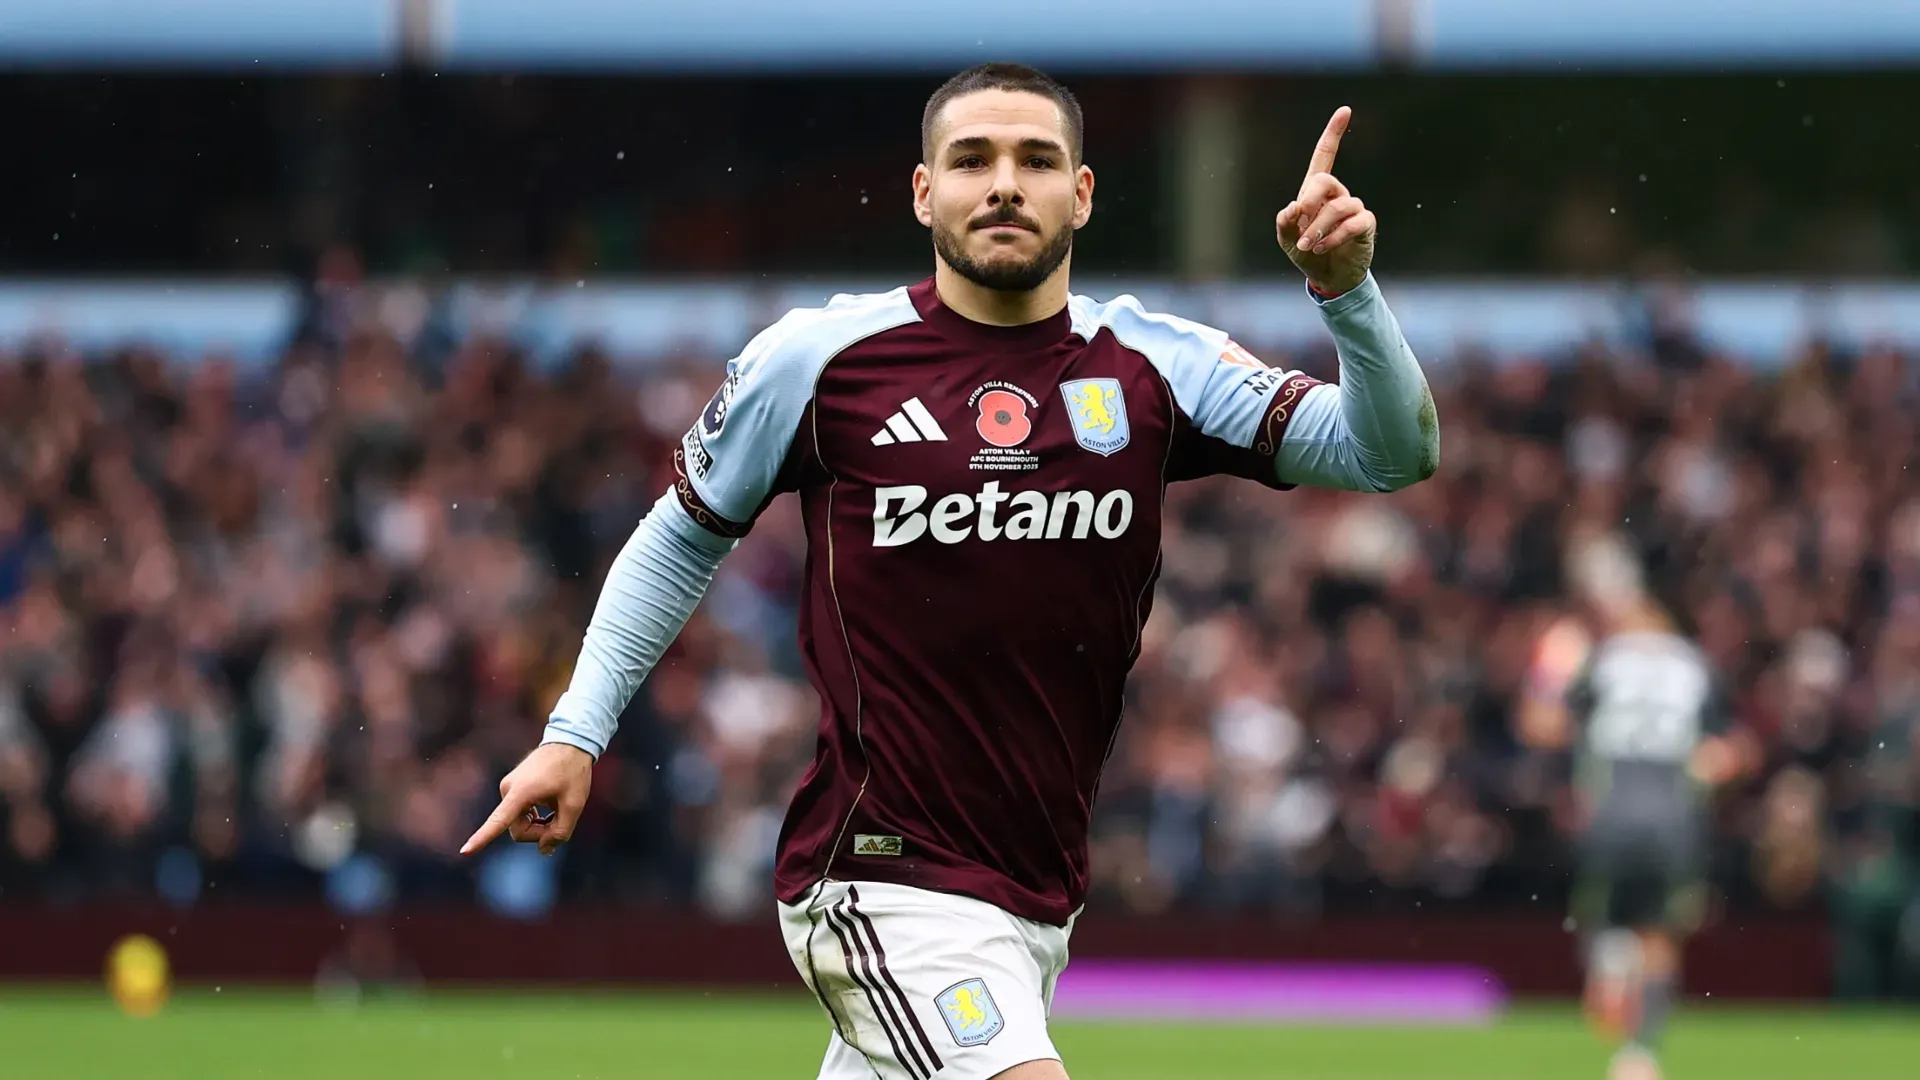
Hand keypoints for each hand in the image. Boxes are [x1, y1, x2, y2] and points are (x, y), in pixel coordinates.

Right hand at [460, 742, 593, 855]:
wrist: (570, 742)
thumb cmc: (573, 772)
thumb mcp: (574, 805)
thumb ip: (561, 832)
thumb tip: (544, 850)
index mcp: (521, 792)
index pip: (499, 821)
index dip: (482, 838)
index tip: (464, 852)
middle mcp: (507, 789)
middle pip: (518, 830)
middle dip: (539, 833)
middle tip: (561, 824)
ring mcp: (508, 788)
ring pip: (518, 824)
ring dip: (538, 825)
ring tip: (559, 812)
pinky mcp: (511, 788)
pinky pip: (519, 814)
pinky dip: (534, 818)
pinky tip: (550, 810)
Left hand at [1276, 106, 1375, 296]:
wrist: (1327, 276)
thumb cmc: (1305, 253)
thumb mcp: (1286, 239)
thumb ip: (1284, 222)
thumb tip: (1292, 207)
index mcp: (1315, 192)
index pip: (1326, 156)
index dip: (1334, 133)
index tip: (1345, 110)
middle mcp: (1337, 195)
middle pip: (1326, 181)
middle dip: (1309, 201)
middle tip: (1300, 222)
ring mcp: (1353, 208)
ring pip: (1338, 207)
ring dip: (1318, 228)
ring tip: (1308, 245)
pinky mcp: (1365, 224)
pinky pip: (1352, 224)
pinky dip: (1334, 237)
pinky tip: (1322, 248)